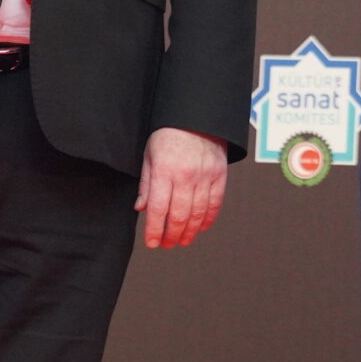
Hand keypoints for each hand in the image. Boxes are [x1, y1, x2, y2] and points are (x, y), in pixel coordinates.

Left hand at [137, 127, 227, 248]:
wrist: (197, 117)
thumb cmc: (170, 134)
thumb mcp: (150, 155)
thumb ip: (146, 184)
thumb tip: (141, 208)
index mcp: (164, 170)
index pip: (159, 209)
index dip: (155, 230)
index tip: (152, 242)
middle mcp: (185, 175)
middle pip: (179, 215)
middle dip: (171, 235)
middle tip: (166, 244)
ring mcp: (205, 176)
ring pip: (198, 213)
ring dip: (189, 232)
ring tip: (182, 240)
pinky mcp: (219, 175)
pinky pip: (215, 203)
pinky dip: (208, 219)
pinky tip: (201, 227)